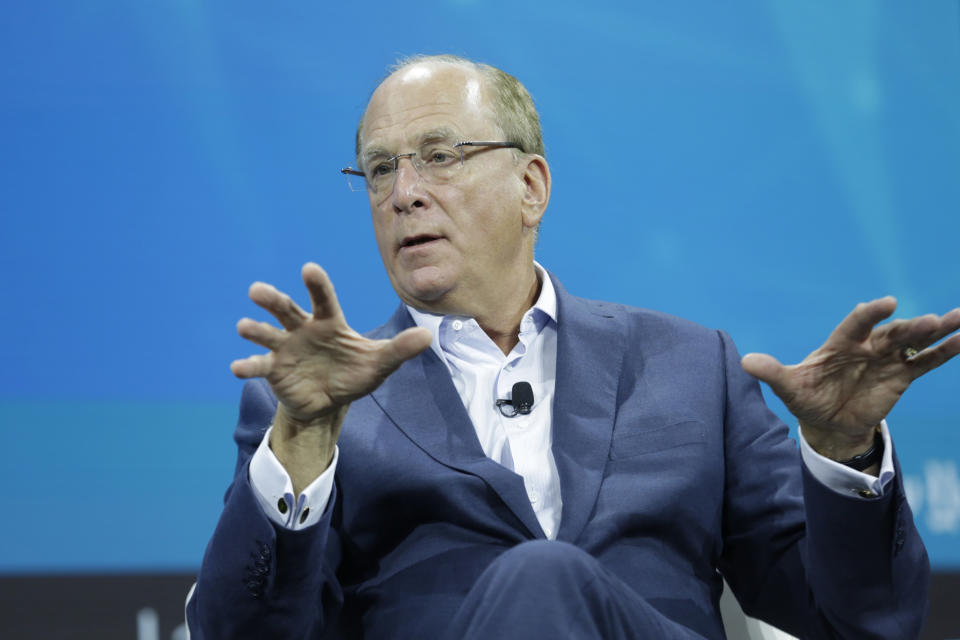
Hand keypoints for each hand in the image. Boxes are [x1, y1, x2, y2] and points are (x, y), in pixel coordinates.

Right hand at [231, 263, 431, 488]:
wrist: (330, 402)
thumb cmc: (353, 374)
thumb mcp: (379, 364)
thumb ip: (399, 349)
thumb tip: (428, 335)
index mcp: (329, 322)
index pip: (323, 299)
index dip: (316, 285)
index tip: (307, 268)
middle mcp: (303, 329)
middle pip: (285, 309)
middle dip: (272, 299)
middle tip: (256, 291)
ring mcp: (285, 348)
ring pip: (267, 333)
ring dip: (254, 329)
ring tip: (243, 326)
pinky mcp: (274, 369)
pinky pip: (259, 365)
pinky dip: (247, 366)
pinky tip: (237, 367)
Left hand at [741, 297, 959, 459]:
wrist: (827, 424)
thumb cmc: (806, 398)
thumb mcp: (788, 387)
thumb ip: (772, 373)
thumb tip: (745, 362)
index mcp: (840, 343)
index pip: (856, 323)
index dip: (870, 314)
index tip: (886, 304)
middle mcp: (867, 345)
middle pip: (891, 331)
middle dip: (911, 326)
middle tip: (932, 319)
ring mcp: (887, 358)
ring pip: (914, 341)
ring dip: (935, 331)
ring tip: (958, 318)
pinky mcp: (902, 375)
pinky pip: (926, 361)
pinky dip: (945, 351)